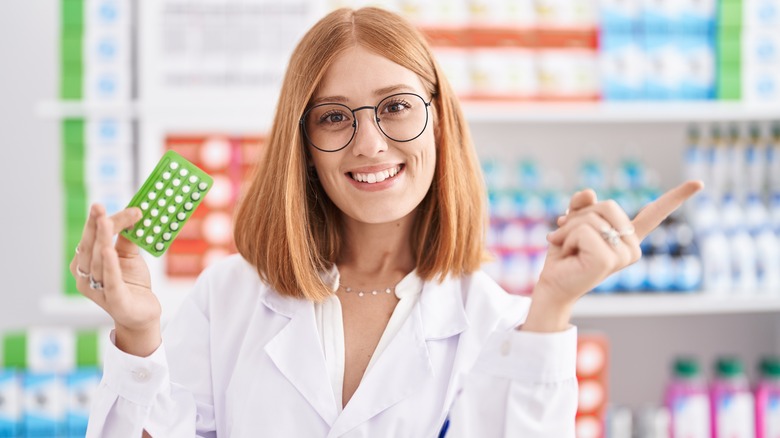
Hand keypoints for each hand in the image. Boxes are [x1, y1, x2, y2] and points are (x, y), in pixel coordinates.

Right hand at [69, 204, 161, 355]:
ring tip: (106, 222)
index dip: (103, 221)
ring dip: (102, 240)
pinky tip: (109, 250)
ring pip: (98, 261)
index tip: (122, 208)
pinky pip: (110, 280)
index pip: (92, 238)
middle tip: (98, 207)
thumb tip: (133, 213)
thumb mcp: (129, 257)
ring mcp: (98, 290)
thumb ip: (127, 238)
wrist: (142, 314)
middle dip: (94, 226)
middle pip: (90, 247)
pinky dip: (109, 264)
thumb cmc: (131, 283)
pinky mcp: (114, 301)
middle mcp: (85, 277)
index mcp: (85, 263)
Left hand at [522, 180, 702, 331]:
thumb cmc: (563, 256)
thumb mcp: (572, 223)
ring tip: (564, 246)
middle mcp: (632, 247)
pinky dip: (565, 237)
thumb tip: (589, 192)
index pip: (655, 214)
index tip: (698, 183)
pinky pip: (583, 231)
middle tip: (564, 235)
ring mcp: (624, 255)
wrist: (552, 285)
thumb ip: (582, 206)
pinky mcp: (609, 260)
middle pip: (606, 205)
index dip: (676, 197)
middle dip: (578, 215)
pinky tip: (567, 254)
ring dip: (567, 228)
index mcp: (628, 238)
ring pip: (591, 217)